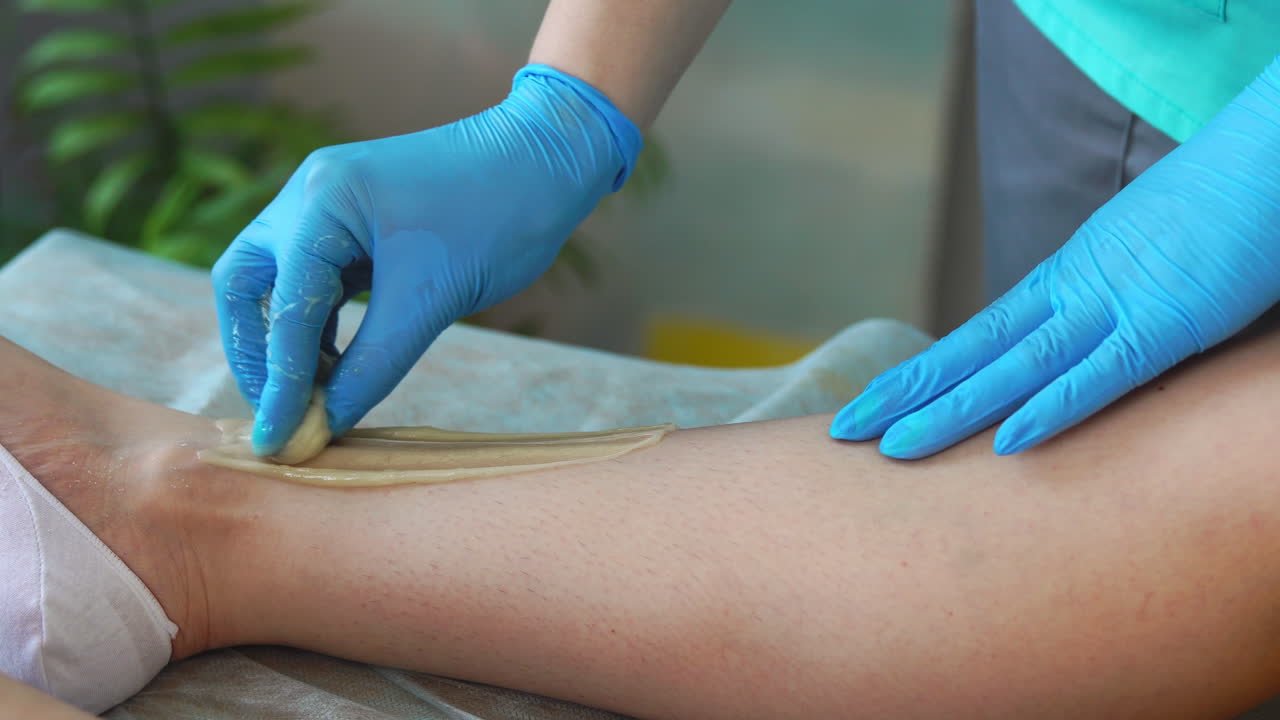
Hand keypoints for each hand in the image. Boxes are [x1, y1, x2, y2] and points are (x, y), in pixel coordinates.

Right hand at [212, 64, 640, 455]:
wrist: (548, 160)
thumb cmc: (499, 216)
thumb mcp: (433, 299)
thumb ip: (374, 364)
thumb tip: (326, 422)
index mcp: (322, 201)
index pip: (284, 308)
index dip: (281, 384)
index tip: (279, 442)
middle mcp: (310, 195)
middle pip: (248, 287)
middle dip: (258, 355)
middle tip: (282, 412)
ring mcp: (328, 205)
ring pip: (279, 285)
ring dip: (289, 344)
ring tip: (316, 400)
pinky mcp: (353, 222)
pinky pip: (316, 280)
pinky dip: (319, 326)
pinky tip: (337, 367)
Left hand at [831, 58, 1279, 458]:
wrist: (1263, 161)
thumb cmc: (1212, 214)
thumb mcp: (1136, 264)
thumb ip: (1099, 310)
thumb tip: (1074, 350)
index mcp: (1062, 282)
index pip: (974, 338)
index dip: (919, 375)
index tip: (870, 405)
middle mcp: (1070, 294)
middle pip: (972, 353)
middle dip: (905, 396)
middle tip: (844, 432)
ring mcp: (1112, 307)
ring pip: (1015, 368)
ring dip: (952, 411)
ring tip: (893, 448)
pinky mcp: (1165, 322)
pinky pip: (1100, 374)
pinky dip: (1051, 407)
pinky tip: (1005, 440)